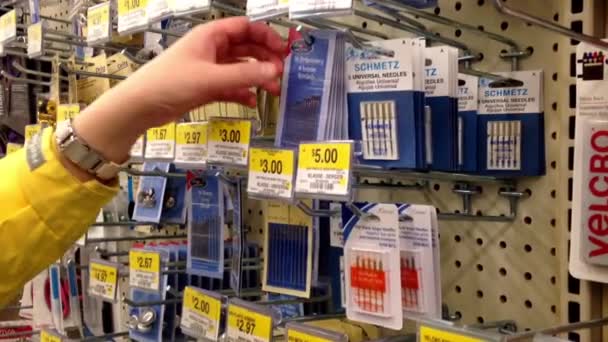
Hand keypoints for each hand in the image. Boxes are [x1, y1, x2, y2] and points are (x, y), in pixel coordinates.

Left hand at [73, 17, 285, 164]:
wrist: (141, 106)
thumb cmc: (172, 83)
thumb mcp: (211, 78)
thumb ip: (245, 75)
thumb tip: (275, 71)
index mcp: (211, 36)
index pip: (246, 28)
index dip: (267, 36)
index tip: (285, 50)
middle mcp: (212, 49)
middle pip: (247, 48)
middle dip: (266, 59)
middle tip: (284, 72)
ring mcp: (209, 68)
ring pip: (241, 68)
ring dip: (257, 77)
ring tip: (274, 90)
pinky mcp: (205, 87)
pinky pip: (231, 86)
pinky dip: (243, 92)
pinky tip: (253, 101)